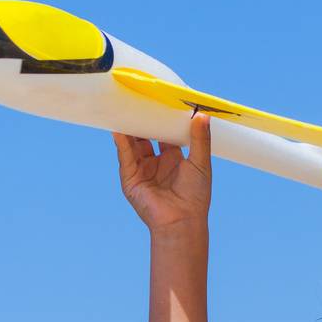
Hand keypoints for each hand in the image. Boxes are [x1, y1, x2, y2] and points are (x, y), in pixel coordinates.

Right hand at [113, 112, 211, 234]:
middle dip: (143, 121)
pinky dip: (121, 143)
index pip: (164, 134)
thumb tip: (202, 114)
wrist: (182, 221)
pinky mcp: (130, 179)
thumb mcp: (201, 162)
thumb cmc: (196, 196)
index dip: (162, 119)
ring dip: (129, 129)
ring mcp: (142, 171)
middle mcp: (156, 164)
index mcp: (174, 159)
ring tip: (125, 109)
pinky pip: (125, 157)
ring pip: (133, 145)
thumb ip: (200, 139)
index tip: (161, 101)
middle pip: (146, 137)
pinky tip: (119, 129)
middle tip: (140, 100)